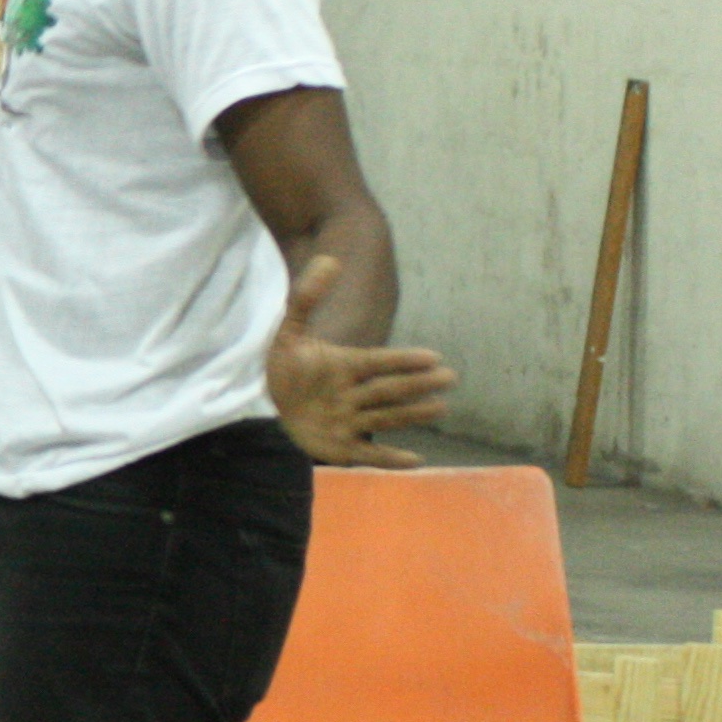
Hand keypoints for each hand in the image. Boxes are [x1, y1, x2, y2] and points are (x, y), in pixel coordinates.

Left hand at [264, 256, 456, 466]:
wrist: (272, 405)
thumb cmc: (290, 369)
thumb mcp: (289, 332)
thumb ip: (306, 298)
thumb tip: (327, 259)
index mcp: (345, 366)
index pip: (377, 362)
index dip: (401, 360)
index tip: (431, 356)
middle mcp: (353, 395)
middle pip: (387, 389)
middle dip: (416, 384)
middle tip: (449, 377)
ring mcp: (349, 422)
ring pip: (385, 417)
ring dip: (412, 414)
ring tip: (441, 408)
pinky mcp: (341, 448)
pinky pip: (369, 454)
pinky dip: (390, 459)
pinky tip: (416, 461)